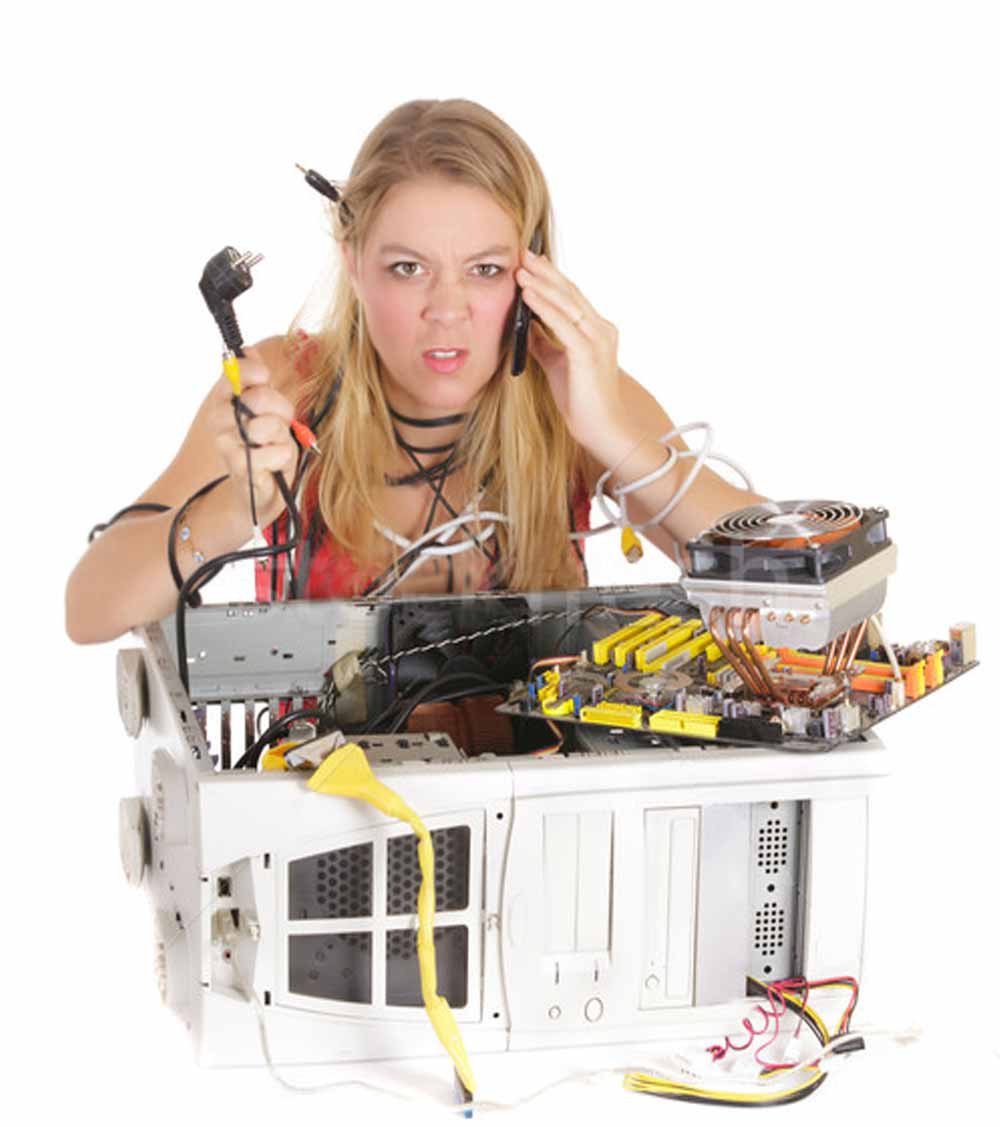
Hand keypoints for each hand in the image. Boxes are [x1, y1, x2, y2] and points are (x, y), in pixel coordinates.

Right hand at [211, 345, 297, 524]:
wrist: (261, 490)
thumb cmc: (265, 446)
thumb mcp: (266, 410)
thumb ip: (256, 382)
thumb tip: (247, 350)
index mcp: (223, 400)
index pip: (232, 372)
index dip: (252, 371)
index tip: (265, 376)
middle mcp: (219, 420)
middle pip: (258, 398)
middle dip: (280, 408)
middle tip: (281, 421)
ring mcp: (226, 445)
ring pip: (267, 425)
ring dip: (282, 436)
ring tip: (275, 444)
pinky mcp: (240, 468)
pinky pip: (274, 452)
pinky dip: (283, 456)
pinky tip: (275, 463)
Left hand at [515, 249, 624, 444]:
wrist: (601, 429)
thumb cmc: (581, 401)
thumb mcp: (558, 364)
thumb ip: (546, 342)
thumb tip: (527, 324)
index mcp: (597, 331)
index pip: (572, 297)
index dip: (552, 277)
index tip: (533, 261)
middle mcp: (601, 330)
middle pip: (570, 293)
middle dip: (545, 272)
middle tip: (523, 253)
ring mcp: (598, 341)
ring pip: (567, 304)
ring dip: (541, 285)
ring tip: (520, 269)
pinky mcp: (588, 354)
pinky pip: (562, 324)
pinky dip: (544, 308)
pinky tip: (528, 296)